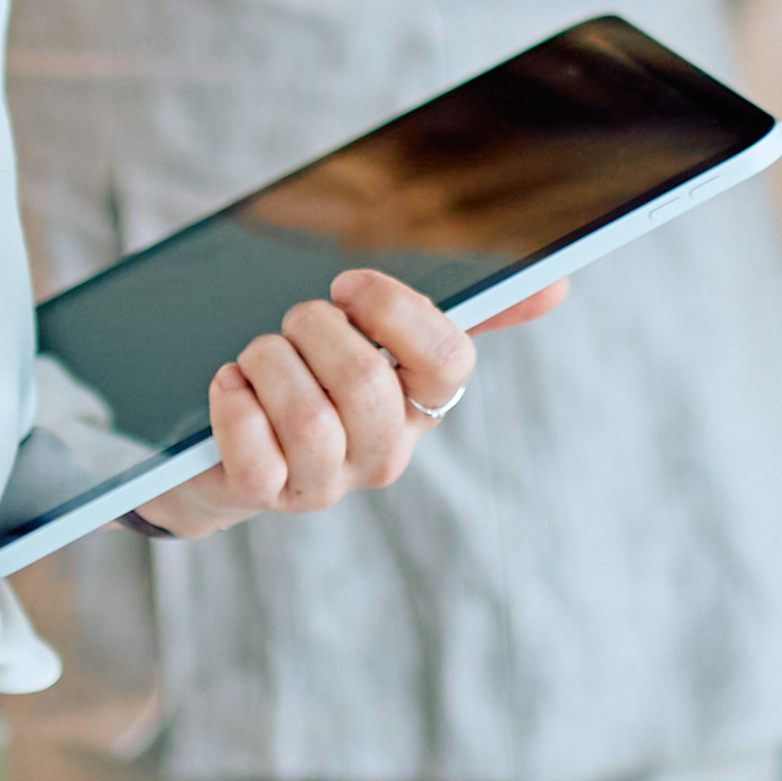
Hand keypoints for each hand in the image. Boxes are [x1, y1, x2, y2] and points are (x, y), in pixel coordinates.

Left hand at [127, 269, 554, 536]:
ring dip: (269, 361)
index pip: (449, 363)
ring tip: (257, 354)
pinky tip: (229, 386)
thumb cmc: (312, 380)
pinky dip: (235, 405)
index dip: (397, 313)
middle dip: (316, 328)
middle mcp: (382, 452)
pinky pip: (255, 454)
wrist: (225, 454)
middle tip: (294, 318)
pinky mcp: (262, 496)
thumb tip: (556, 285)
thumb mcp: (382, 344)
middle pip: (368, 385)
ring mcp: (324, 482)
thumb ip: (463, 314)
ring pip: (310, 418)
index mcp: (421, 404)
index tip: (349, 284)